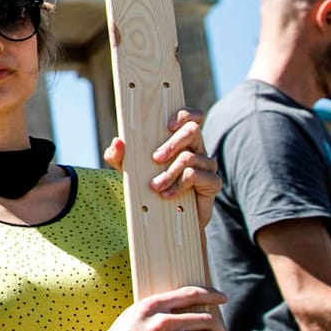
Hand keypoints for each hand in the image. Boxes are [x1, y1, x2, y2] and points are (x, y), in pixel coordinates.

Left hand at [103, 108, 220, 224]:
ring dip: (169, 172)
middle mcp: (196, 148)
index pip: (192, 117)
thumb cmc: (147, 184)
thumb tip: (117, 142)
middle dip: (172, 143)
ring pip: (189, 157)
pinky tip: (168, 195)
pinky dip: (179, 185)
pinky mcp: (213, 182)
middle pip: (193, 130)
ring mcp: (206, 164)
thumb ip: (118, 155)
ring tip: (155, 186)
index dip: (185, 115)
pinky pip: (196, 175)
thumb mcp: (127, 169)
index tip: (168, 125)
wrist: (164, 216)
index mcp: (180, 138)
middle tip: (155, 158)